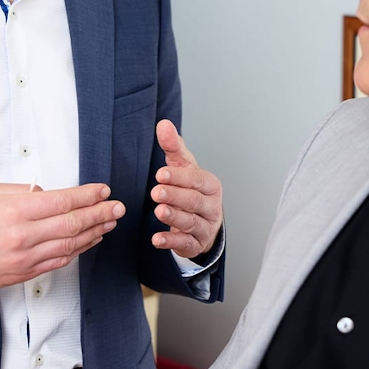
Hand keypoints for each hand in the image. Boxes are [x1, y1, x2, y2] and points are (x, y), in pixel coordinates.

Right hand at [0, 182, 124, 291]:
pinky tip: (89, 241)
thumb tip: (49, 193)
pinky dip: (78, 250)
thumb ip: (23, 192)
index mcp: (15, 211)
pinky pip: (59, 261)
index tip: (103, 190)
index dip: (88, 196)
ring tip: (109, 223)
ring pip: (70, 244)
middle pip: (72, 224)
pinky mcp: (24, 274)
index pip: (63, 201)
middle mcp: (23, 236)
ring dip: (94, 233)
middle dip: (100, 214)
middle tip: (117, 207)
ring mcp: (25, 258)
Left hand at [150, 120, 222, 258]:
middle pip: (195, 201)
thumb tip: (163, 124)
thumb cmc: (192, 189)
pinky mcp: (195, 244)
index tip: (161, 174)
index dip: (180, 177)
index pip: (197, 179)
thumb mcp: (184, 167)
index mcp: (210, 185)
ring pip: (191, 222)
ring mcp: (205, 227)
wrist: (204, 222)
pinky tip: (157, 239)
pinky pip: (184, 243)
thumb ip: (173, 146)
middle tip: (156, 192)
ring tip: (158, 211)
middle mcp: (211, 206)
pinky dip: (171, 241)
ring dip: (174, 217)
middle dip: (176, 196)